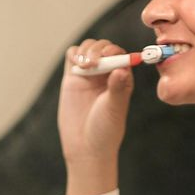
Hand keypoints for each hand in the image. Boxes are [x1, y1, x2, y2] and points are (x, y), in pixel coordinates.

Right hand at [58, 38, 132, 194]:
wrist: (85, 146)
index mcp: (122, 78)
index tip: (108, 57)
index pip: (120, 54)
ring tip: (84, 65)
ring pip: (88, 48)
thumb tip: (121, 69)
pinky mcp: (72, 78)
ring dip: (86, 50)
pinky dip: (74, 54)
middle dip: (98, 49)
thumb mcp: (114, 108)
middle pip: (103, 47)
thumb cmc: (105, 130)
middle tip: (94, 62)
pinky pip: (72, 56)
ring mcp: (89, 74)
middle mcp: (106, 74)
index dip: (114, 51)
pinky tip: (76, 63)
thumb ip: (117, 88)